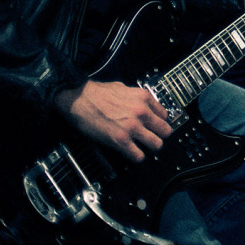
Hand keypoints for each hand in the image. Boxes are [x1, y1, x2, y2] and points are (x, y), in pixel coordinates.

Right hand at [55, 79, 170, 162]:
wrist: (78, 98)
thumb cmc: (96, 92)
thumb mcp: (124, 87)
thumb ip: (136, 97)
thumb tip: (142, 104)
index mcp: (144, 98)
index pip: (165, 115)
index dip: (160, 122)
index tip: (156, 127)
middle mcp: (142, 112)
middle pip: (165, 131)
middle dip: (160, 136)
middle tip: (153, 139)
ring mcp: (132, 127)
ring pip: (157, 145)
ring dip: (151, 148)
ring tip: (145, 148)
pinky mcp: (120, 140)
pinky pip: (138, 155)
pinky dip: (137, 157)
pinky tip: (133, 154)